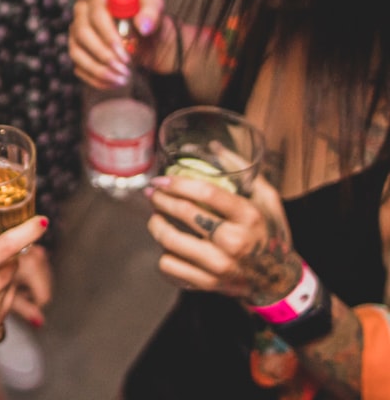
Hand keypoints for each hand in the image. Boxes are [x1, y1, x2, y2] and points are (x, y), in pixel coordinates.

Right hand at [69, 0, 165, 88]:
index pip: (95, 11)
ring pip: (77, 52)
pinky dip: (97, 78)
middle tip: (124, 68)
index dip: (107, 32)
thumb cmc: (149, 19)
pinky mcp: (77, 52)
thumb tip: (143, 26)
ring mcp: (76, 33)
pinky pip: (79, 68)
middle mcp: (83, 12)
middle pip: (82, 33)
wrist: (148, 40)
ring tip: (122, 78)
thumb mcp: (156, 9)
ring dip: (99, 69)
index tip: (124, 50)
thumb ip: (152, 12)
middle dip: (103, 54)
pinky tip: (115, 83)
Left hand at [146, 173, 301, 306]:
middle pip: (184, 214)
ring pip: (170, 241)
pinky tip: (167, 246)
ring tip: (155, 218)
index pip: (206, 193)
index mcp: (249, 217)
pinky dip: (163, 254)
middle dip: (160, 199)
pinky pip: (170, 266)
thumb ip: (241, 171)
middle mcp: (234, 242)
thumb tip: (212, 146)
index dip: (178, 183)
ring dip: (156, 225)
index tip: (162, 179)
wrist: (278, 279)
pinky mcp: (208, 284)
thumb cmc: (269, 231)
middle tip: (152, 194)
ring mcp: (220, 266)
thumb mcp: (267, 198)